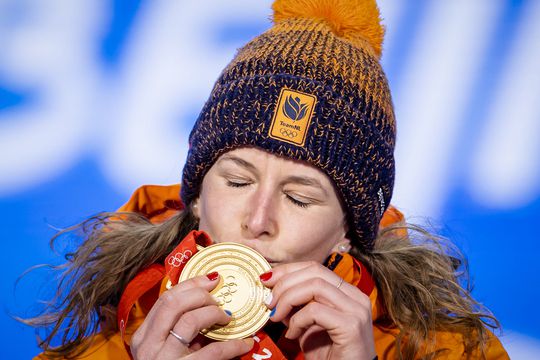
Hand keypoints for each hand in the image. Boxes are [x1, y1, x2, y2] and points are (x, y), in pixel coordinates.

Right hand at [130, 273, 253, 358]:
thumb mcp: (165, 349)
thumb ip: (176, 329)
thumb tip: (206, 302)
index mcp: (143, 336)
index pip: (165, 299)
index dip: (191, 284)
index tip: (211, 279)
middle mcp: (149, 346)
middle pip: (175, 303)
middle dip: (201, 294)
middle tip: (219, 297)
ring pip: (190, 321)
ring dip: (215, 314)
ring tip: (228, 318)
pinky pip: (212, 352)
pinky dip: (233, 345)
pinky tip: (244, 343)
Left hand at [260, 261, 376, 359]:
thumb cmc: (328, 354)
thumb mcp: (307, 325)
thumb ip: (295, 306)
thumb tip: (272, 292)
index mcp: (347, 292)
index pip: (315, 268)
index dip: (288, 270)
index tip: (266, 280)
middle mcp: (355, 297)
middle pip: (315, 272)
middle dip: (284, 283)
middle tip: (268, 301)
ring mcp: (356, 310)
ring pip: (315, 286)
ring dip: (288, 299)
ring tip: (276, 316)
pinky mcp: (351, 326)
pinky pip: (316, 311)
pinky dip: (297, 320)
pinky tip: (292, 335)